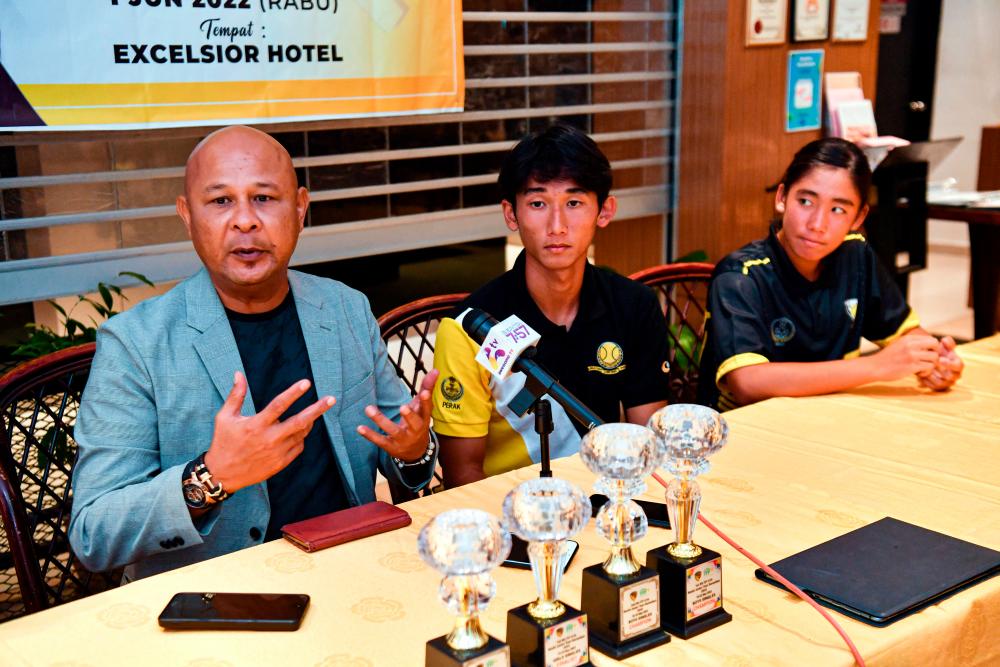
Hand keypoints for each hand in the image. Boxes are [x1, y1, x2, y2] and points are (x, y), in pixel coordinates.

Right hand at [204, 372, 335, 492]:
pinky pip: (298, 446)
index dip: (293, 393)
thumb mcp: (225, 417)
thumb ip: (236, 395)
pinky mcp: (281, 463)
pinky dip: (301, 436)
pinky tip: (298, 430)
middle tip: (331, 399)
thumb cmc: (224, 442)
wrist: (223, 474)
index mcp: (255, 425)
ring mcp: (277, 452)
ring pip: (301, 434)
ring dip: (309, 421)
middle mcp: (269, 439)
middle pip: (299, 422)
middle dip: (317, 409)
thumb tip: (239, 374)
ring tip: (314, 412)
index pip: (278, 405)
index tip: (307, 383)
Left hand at [357, 369, 438, 461]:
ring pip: (394, 431)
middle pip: (414, 423)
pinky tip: (360, 428)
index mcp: (424, 418)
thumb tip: (435, 370)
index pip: (427, 409)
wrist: (416, 451)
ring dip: (381, 421)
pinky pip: (380, 441)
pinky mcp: (391, 446)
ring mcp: (403, 439)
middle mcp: (415, 430)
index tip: (425, 393)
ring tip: (369, 409)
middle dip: (409, 416)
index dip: (426, 402)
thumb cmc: (418, 422)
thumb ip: (427, 388)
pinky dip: (370, 435)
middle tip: (403, 407)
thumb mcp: (422, 407)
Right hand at [873, 333, 938, 380]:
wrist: (875, 367)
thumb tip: (928, 344)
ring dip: (931, 364)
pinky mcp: (912, 366)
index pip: (931, 338)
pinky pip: (929, 367)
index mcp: (908, 338)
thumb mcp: (899, 345)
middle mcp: (911, 345)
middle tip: (929, 360)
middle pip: (935, 345)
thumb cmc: (887, 358)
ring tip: (923, 368)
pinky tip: (919, 373)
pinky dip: (926, 372)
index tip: (927, 354)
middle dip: (935, 353)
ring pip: (934, 358)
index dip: (932, 347)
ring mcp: (912, 355)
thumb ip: (912, 343)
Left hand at [917, 336, 963, 390]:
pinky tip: (920, 374)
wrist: (931, 361)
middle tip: (930, 365)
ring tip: (924, 369)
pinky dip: (926, 381)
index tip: (940, 359)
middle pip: (950, 376)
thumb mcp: (944, 347)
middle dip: (940, 370)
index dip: (950, 363)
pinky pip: (932, 386)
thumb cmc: (940, 353)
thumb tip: (945, 340)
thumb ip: (947, 342)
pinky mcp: (938, 387)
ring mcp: (947, 383)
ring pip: (940, 382)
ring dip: (932, 375)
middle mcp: (954, 376)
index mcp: (958, 366)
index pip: (958, 366)